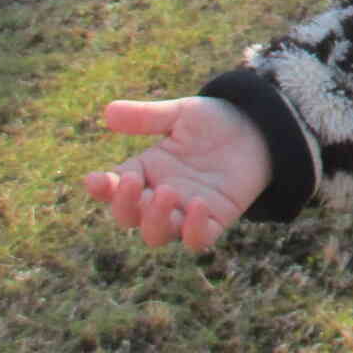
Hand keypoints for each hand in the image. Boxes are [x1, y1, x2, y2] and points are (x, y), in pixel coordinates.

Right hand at [81, 97, 272, 251]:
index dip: (101, 188)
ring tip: (166, 191)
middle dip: (124, 205)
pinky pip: (198, 239)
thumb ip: (147, 116)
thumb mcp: (181, 114)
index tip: (94, 179)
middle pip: (129, 217)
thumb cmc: (214, 122)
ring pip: (158, 234)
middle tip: (132, 182)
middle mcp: (160, 195)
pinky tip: (199, 204)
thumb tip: (108, 112)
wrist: (258, 128)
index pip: (113, 187)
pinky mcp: (215, 220)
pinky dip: (194, 230)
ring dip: (154, 220)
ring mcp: (186, 211)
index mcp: (145, 171)